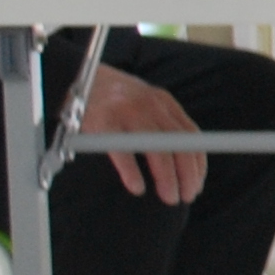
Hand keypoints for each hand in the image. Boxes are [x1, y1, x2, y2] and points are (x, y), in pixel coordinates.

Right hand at [81, 70, 205, 202]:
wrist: (77, 78)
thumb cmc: (114, 99)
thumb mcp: (144, 103)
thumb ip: (162, 124)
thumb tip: (181, 162)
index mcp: (163, 102)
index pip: (191, 136)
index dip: (197, 162)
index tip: (197, 183)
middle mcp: (150, 106)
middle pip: (179, 145)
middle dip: (187, 174)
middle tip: (187, 197)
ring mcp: (127, 113)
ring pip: (158, 150)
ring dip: (167, 178)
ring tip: (170, 197)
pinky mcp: (102, 122)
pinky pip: (122, 151)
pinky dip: (132, 172)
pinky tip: (138, 187)